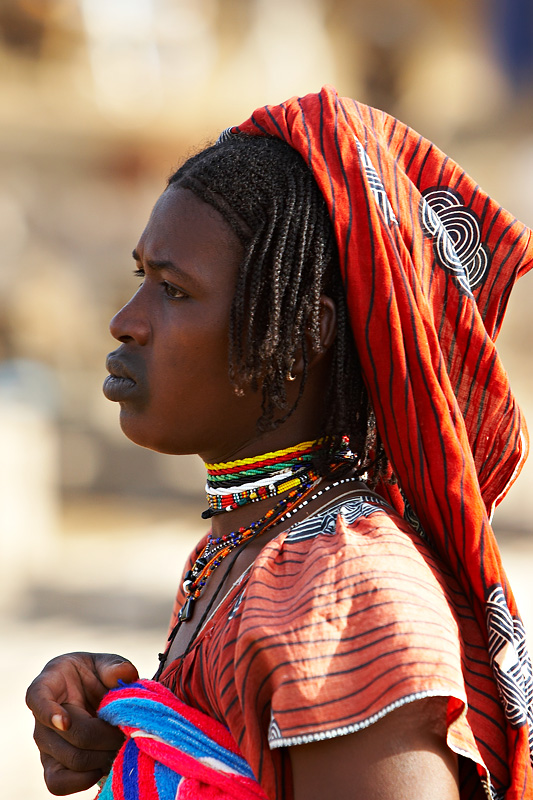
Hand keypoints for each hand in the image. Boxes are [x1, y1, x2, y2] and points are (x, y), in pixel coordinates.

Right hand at [26, 652, 138, 795]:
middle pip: (71, 735)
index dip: (49, 713)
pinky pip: (58, 784)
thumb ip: (114, 665)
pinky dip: (84, 780)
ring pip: (72, 760)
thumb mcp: (104, 663)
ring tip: (121, 746)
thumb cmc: (94, 675)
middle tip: (127, 731)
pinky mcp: (53, 766)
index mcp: (48, 686)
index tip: (65, 722)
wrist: (92, 696)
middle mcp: (41, 719)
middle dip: (105, 736)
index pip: (38, 699)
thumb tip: (124, 675)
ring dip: (103, 756)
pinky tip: (104, 766)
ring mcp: (45, 745)